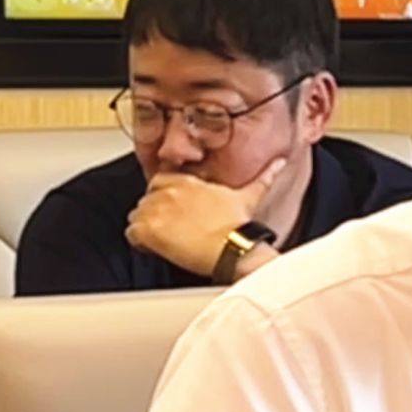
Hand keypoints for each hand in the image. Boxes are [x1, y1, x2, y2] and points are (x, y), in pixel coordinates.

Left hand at [125, 159, 286, 276]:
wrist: (233, 248)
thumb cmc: (239, 226)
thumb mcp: (250, 195)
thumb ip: (265, 176)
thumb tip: (280, 162)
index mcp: (188, 181)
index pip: (160, 180)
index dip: (166, 197)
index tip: (176, 210)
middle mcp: (169, 191)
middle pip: (147, 198)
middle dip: (156, 213)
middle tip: (172, 229)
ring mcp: (156, 209)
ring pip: (137, 215)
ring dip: (148, 228)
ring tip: (166, 241)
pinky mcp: (148, 230)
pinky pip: (131, 234)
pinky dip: (141, 243)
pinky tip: (156, 249)